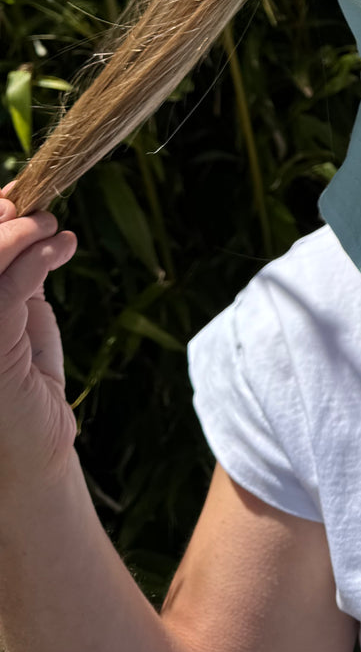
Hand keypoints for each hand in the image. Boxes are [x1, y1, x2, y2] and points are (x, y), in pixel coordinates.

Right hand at [0, 183, 78, 494]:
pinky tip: (63, 248)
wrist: (32, 451)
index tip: (14, 200)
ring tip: (54, 232)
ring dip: (21, 234)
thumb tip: (17, 210)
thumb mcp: (14, 314)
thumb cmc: (21, 384)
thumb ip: (11, 270)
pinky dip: (36, 258)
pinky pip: (6, 290)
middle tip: (37, 215)